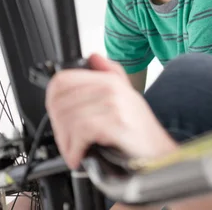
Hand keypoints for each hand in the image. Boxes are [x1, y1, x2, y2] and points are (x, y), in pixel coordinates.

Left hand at [45, 54, 176, 169]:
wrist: (160, 153)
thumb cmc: (142, 130)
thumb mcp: (127, 95)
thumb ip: (109, 73)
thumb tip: (94, 56)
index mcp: (109, 80)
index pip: (63, 80)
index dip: (51, 100)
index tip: (55, 117)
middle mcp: (110, 88)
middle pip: (61, 102)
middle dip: (58, 127)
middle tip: (66, 141)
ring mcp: (113, 104)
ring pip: (69, 118)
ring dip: (66, 142)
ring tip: (73, 151)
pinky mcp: (115, 122)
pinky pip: (81, 131)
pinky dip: (75, 148)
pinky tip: (80, 156)